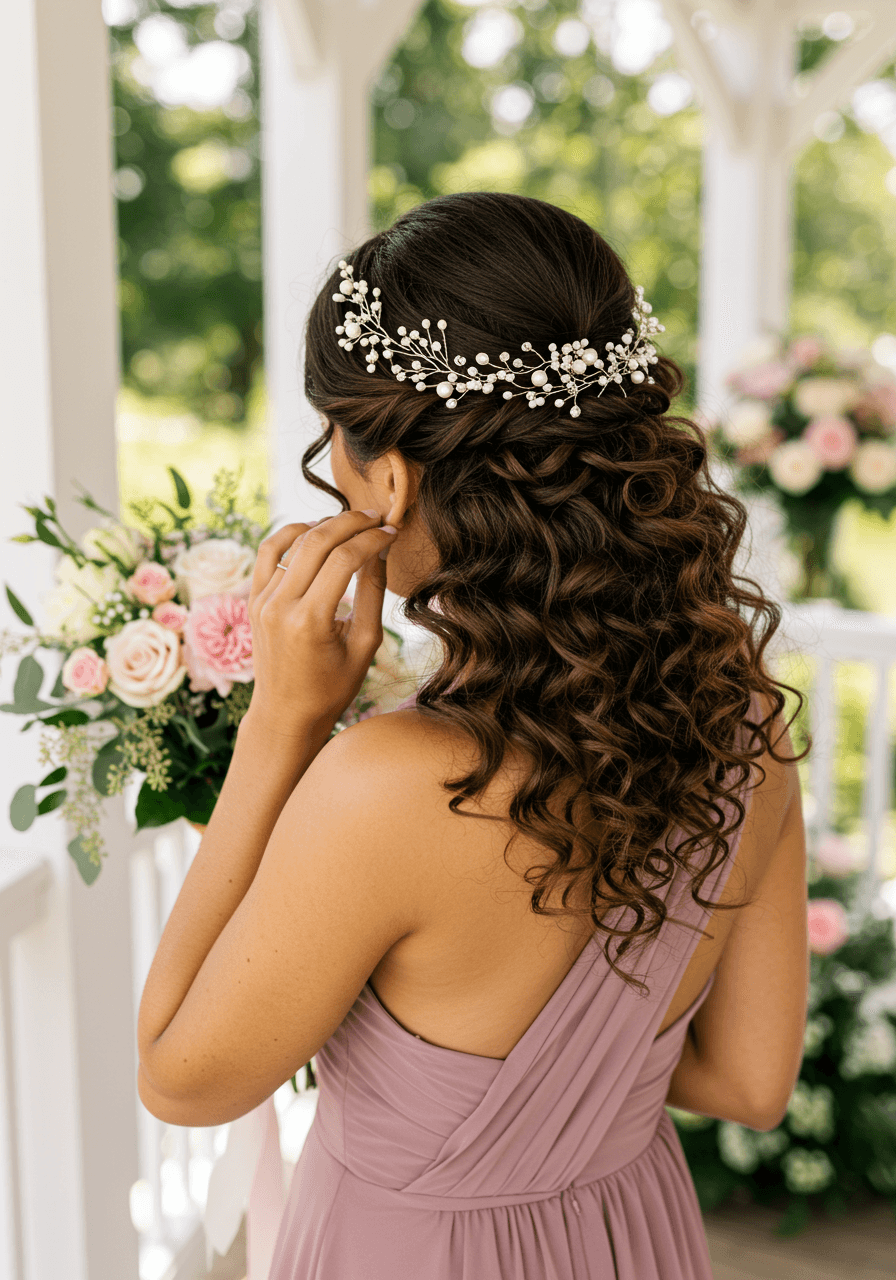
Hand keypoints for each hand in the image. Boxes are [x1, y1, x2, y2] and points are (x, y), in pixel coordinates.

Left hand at [243, 510, 396, 739]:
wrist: (285, 712)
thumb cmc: (331, 687)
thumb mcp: (364, 645)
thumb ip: (373, 594)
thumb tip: (381, 548)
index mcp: (309, 621)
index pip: (345, 559)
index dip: (373, 539)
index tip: (392, 532)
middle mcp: (280, 606)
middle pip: (318, 541)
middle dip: (351, 522)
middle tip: (376, 518)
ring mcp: (261, 600)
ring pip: (292, 541)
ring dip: (324, 524)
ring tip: (351, 523)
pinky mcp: (253, 598)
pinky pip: (268, 551)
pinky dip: (291, 533)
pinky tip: (314, 531)